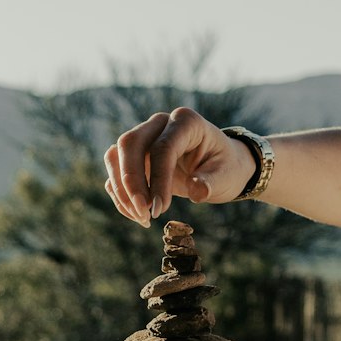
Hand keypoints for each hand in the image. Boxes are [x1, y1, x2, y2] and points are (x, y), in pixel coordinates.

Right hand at [103, 107, 256, 225]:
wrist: (221, 167)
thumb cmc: (225, 168)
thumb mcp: (225, 176)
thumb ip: (211, 183)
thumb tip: (197, 191)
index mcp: (186, 122)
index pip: (162, 147)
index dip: (157, 179)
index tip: (159, 210)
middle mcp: (160, 124)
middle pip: (129, 144)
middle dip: (131, 182)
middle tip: (144, 214)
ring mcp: (144, 137)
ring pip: (115, 157)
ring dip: (121, 190)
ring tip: (142, 218)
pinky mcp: (134, 156)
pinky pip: (115, 173)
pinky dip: (120, 196)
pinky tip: (138, 215)